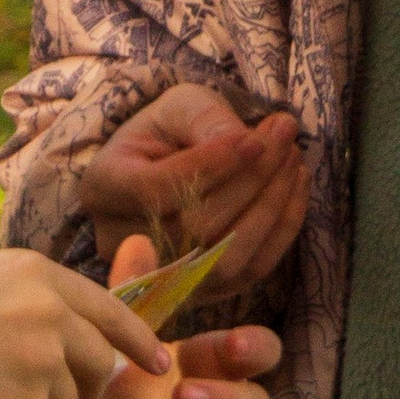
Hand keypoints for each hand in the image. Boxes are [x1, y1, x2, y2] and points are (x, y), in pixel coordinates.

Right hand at [79, 87, 306, 300]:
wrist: (165, 169)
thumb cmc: (165, 134)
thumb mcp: (177, 107)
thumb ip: (205, 119)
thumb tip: (248, 144)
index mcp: (103, 190)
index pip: (156, 190)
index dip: (209, 166)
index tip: (255, 137)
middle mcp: (123, 245)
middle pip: (195, 227)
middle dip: (251, 179)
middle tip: (284, 136)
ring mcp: (163, 277)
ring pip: (225, 256)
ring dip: (271, 205)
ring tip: (293, 158)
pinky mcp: (203, 291)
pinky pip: (250, 270)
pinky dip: (282, 229)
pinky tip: (296, 187)